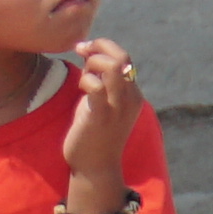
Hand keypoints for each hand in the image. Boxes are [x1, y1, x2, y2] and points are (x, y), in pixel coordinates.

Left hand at [63, 34, 144, 173]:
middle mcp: (131, 98)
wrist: (95, 167)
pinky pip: (96, 86)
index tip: (84, 49)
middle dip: (98, 47)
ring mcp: (118, 107)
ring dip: (92, 62)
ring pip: (112, 66)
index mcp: (133, 94)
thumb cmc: (94, 132)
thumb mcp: (103, 102)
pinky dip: (85, 79)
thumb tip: (90, 54)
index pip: (124, 57)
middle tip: (80, 51)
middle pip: (122, 56)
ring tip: (83, 74)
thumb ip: (102, 79)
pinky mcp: (102, 116)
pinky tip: (80, 88)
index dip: (103, 46)